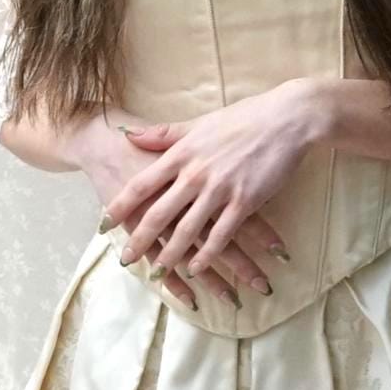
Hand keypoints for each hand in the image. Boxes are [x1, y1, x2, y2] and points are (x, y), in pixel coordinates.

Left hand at [68, 111, 280, 311]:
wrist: (286, 119)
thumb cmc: (243, 118)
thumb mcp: (198, 123)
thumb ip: (163, 134)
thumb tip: (129, 134)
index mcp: (181, 153)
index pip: (142, 185)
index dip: (121, 205)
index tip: (104, 222)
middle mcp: (195, 174)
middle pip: (159, 213)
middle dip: (139, 239)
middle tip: (125, 259)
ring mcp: (220, 190)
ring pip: (188, 230)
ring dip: (171, 254)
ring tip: (156, 271)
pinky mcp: (244, 202)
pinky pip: (221, 235)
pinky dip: (207, 255)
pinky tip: (197, 269)